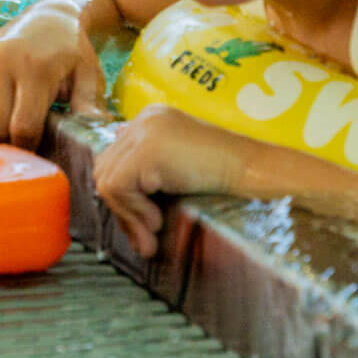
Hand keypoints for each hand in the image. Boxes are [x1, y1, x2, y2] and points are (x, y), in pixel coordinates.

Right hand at [0, 5, 105, 148]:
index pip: (22, 128)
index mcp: (33, 67)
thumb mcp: (89, 76)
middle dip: (8, 141)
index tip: (38, 143)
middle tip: (20, 134)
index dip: (30, 145)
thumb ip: (90, 105)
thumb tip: (96, 131)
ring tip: (4, 123)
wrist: (49, 17)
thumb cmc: (70, 52)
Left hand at [94, 106, 249, 257]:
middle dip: (122, 209)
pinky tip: (158, 222)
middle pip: (106, 168)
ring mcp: (144, 131)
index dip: (123, 196)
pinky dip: (133, 212)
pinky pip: (118, 188)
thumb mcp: (179, 167)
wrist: (252, 171)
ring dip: (128, 215)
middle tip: (145, 238)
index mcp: (151, 119)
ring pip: (107, 180)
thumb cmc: (224, 175)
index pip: (115, 158)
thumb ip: (147, 167)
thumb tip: (109, 185)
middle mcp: (144, 119)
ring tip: (154, 233)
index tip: (142, 226)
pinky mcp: (147, 150)